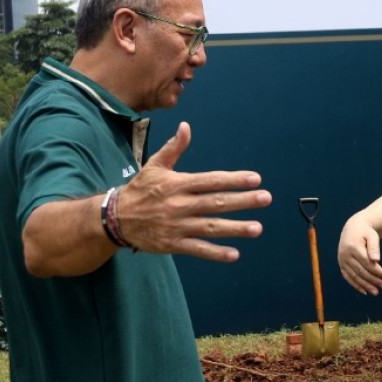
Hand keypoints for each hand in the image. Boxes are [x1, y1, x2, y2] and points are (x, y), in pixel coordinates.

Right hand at [118, 121, 271, 261]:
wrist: (116, 218)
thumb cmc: (139, 189)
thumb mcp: (155, 165)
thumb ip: (174, 148)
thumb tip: (186, 126)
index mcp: (178, 184)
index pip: (211, 180)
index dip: (234, 179)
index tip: (255, 178)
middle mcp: (180, 205)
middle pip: (217, 202)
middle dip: (243, 200)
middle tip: (266, 198)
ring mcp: (177, 226)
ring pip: (211, 227)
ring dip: (236, 228)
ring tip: (258, 228)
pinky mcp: (173, 244)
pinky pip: (198, 249)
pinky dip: (215, 253)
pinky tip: (234, 254)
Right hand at [337, 214, 381, 295]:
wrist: (353, 228)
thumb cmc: (365, 232)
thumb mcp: (372, 236)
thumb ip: (374, 247)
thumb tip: (376, 260)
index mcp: (353, 247)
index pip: (367, 263)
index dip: (377, 271)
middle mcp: (345, 255)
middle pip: (361, 271)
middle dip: (373, 280)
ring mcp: (342, 260)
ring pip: (354, 276)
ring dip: (365, 285)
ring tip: (376, 292)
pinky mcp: (341, 264)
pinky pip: (348, 277)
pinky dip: (355, 285)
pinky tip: (364, 291)